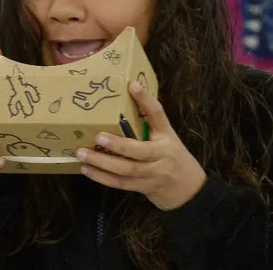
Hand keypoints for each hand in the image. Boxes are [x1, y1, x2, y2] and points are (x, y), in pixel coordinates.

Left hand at [77, 82, 206, 210]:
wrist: (190, 189)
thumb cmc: (173, 157)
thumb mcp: (167, 138)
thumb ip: (150, 125)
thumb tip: (124, 103)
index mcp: (167, 135)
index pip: (158, 114)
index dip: (145, 99)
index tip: (132, 84)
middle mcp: (161, 154)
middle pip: (139, 150)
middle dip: (117, 144)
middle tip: (97, 136)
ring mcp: (154, 173)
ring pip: (126, 169)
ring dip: (102, 162)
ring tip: (82, 153)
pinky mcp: (144, 187)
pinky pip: (121, 183)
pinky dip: (102, 177)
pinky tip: (86, 169)